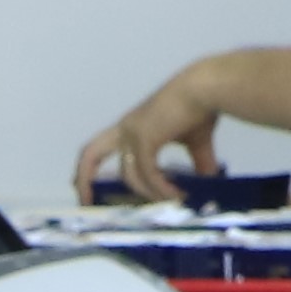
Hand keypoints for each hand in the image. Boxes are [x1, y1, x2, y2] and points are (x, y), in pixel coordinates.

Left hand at [73, 60, 241, 204]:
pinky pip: (148, 173)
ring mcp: (133, 132)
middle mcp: (127, 129)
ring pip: (130, 176)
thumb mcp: (196, 142)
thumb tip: (209, 182)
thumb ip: (198, 163)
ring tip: (175, 201)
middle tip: (86, 203)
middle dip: (84, 179)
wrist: (207, 88)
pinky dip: (161, 188)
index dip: (89, 167)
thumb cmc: (202, 107)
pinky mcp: (145, 138)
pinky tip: (177, 195)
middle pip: (91, 153)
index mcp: (132, 127)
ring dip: (152, 194)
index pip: (100, 147)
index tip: (80, 185)